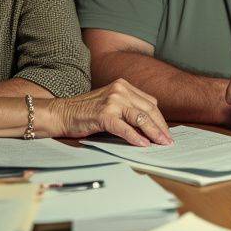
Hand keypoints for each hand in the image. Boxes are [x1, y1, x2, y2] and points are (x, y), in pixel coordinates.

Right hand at [41, 79, 172, 146]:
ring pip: (140, 118)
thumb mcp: (111, 103)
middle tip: (168, 141)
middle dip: (161, 127)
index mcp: (123, 85)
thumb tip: (150, 127)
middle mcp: (120, 90)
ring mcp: (112, 101)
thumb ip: (128, 109)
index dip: (160, 119)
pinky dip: (135, 137)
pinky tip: (143, 145)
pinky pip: (125, 128)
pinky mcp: (104, 115)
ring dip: (153, 133)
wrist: (62, 113)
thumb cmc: (86, 112)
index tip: (165, 132)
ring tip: (161, 144)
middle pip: (149, 110)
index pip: (150, 102)